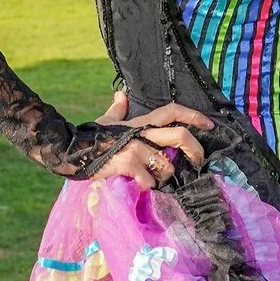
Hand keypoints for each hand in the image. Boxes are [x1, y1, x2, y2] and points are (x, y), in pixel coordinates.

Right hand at [85, 91, 210, 187]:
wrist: (70, 151)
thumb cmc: (90, 137)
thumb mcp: (106, 121)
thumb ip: (117, 109)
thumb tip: (121, 93)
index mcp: (140, 122)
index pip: (172, 111)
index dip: (193, 115)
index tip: (209, 125)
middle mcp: (141, 133)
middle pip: (179, 135)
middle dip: (195, 150)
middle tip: (196, 162)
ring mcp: (134, 149)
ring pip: (166, 165)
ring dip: (165, 177)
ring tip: (155, 179)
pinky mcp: (127, 165)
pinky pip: (148, 181)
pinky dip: (147, 187)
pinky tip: (140, 186)